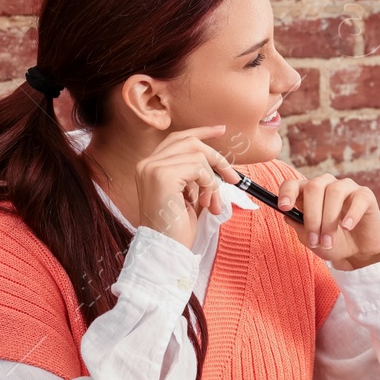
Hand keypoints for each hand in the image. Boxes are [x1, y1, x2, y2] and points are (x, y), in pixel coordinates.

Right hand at [134, 125, 242, 249]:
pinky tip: (205, 203)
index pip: (177, 138)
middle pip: (190, 142)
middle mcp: (147, 163)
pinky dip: (209, 185)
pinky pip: (199, 168)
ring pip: (198, 156)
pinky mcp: (162, 176)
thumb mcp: (188, 195)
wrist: (166, 249)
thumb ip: (194, 175)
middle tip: (232, 177)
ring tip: (212, 202)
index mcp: (149, 166)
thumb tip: (215, 161)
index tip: (221, 130)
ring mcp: (152, 168)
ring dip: (213, 180)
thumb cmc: (176, 228)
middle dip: (216, 157)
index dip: (201, 132)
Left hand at [276, 172, 379, 269]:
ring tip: (329, 242)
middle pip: (314, 187)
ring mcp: (346, 187)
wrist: (360, 250)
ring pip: (334, 192)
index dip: (287, 193)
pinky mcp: (365, 195)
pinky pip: (358, 198)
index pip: (293, 184)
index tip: (284, 208)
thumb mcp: (313, 241)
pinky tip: (347, 227)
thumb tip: (288, 216)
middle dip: (312, 217)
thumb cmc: (334, 242)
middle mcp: (326, 185)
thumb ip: (300, 228)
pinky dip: (351, 214)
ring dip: (329, 220)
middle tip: (315, 241)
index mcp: (308, 194)